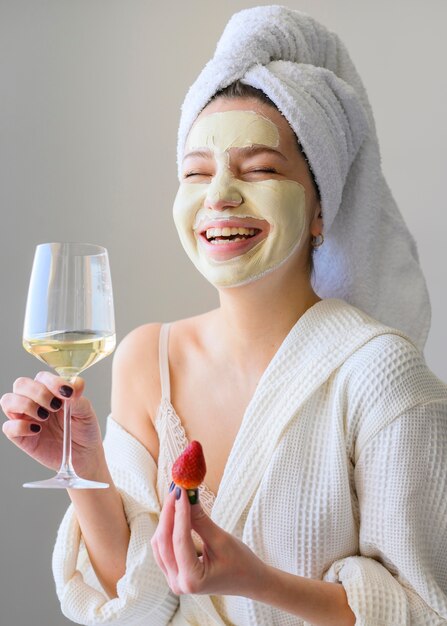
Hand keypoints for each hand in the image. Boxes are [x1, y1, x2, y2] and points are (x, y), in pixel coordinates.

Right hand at [1, 372, 103, 474]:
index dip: (52, 382)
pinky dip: (20, 426)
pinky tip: (37, 430)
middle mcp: (35, 401)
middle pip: (20, 384)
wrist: (84, 455)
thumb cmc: (84, 429)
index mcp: (50, 391)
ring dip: (26, 405)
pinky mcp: (21, 437)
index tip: (67, 393)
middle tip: (55, 406)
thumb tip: (75, 383)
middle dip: (37, 392)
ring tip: (45, 416)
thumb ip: (78, 397)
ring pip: (8, 401)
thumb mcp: (86, 411)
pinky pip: (8, 427)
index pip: (41, 377)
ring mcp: (26, 418)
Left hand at [151, 487, 266, 596]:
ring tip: (176, 498)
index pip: (179, 540)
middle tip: (177, 490)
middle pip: (164, 542)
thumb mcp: (221, 540)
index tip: (182, 490)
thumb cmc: (240, 563)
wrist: (249, 581)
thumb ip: (200, 519)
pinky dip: (168, 529)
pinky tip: (175, 512)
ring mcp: (174, 580)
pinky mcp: (174, 573)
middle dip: (169, 513)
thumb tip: (187, 496)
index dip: (179, 511)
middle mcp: (178, 584)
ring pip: (160, 544)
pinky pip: (164, 548)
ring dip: (167, 520)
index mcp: (192, 580)